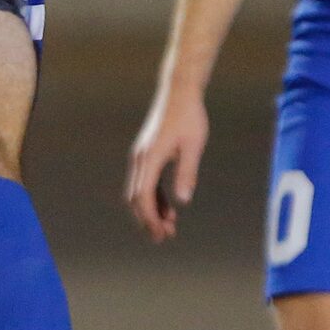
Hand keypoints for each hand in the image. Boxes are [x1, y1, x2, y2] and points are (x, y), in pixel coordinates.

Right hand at [125, 86, 210, 241]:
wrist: (179, 92)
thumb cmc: (189, 117)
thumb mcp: (193, 146)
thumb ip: (187, 173)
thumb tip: (184, 200)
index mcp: (149, 158)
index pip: (142, 196)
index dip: (149, 218)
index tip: (161, 234)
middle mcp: (140, 159)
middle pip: (135, 198)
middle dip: (147, 219)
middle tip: (164, 237)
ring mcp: (141, 156)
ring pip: (138, 191)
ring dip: (151, 210)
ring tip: (169, 227)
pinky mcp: (147, 154)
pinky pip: (145, 182)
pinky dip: (153, 198)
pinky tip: (168, 208)